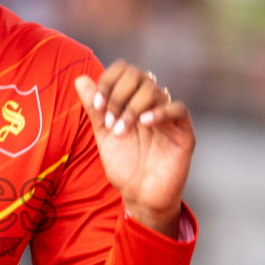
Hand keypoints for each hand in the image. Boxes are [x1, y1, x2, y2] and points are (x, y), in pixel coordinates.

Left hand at [73, 62, 194, 237]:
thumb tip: (80, 79)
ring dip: (132, 108)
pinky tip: (144, 123)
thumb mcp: (103, 135)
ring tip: (121, 131)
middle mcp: (151, 103)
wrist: (139, 195)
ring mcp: (168, 116)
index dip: (108, 81)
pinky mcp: (184, 131)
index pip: (124, 70)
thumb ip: (94, 108)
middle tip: (109, 121)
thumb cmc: (124, 165)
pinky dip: (161, 112)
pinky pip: (178, 110)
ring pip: (155, 90)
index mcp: (132, 100)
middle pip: (138, 75)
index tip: (97, 106)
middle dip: (118, 95)